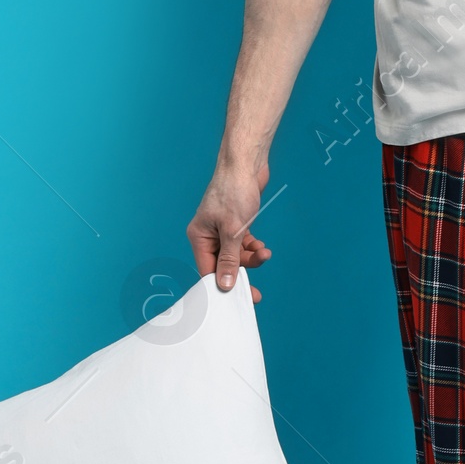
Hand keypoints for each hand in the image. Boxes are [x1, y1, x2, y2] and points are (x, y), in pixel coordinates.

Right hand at [187, 165, 273, 298]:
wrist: (246, 163)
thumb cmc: (234, 191)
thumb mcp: (233, 230)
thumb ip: (229, 260)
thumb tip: (223, 285)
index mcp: (199, 237)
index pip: (208, 271)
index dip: (222, 287)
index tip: (239, 300)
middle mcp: (208, 235)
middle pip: (223, 265)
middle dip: (242, 273)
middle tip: (258, 292)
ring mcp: (221, 229)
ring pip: (235, 255)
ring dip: (252, 258)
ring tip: (265, 253)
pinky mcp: (235, 223)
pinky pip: (242, 244)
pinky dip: (253, 247)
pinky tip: (262, 247)